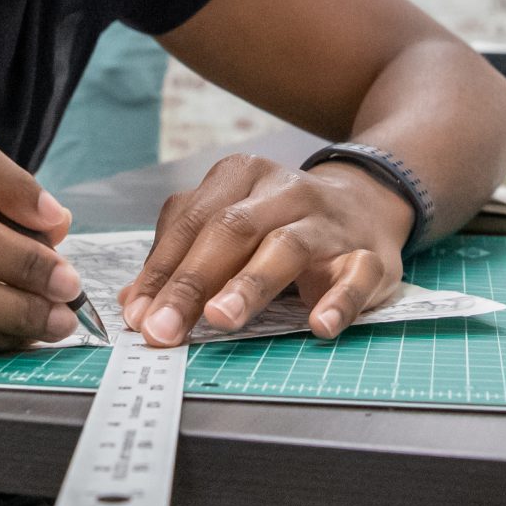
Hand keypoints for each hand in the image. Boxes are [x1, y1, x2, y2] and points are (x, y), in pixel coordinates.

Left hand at [117, 154, 412, 345]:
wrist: (367, 203)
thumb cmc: (283, 222)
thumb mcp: (232, 224)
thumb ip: (185, 258)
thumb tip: (135, 304)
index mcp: (241, 177)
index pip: (191, 222)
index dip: (161, 271)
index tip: (138, 315)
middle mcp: (285, 192)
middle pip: (232, 231)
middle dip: (192, 282)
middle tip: (164, 328)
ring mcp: (329, 222)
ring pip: (287, 248)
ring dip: (250, 285)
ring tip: (221, 318)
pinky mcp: (370, 255)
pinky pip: (356, 277)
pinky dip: (339, 302)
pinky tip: (319, 325)